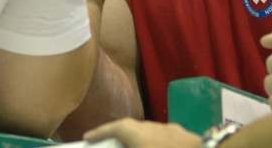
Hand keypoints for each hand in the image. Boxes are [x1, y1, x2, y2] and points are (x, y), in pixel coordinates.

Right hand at [84, 118, 199, 147]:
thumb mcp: (141, 146)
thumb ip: (128, 145)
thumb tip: (124, 139)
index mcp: (138, 132)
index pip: (114, 128)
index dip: (99, 132)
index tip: (87, 137)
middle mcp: (152, 126)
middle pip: (131, 129)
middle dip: (120, 137)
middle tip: (110, 144)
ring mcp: (170, 130)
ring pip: (150, 134)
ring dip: (140, 142)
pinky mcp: (185, 136)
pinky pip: (165, 140)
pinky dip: (157, 146)